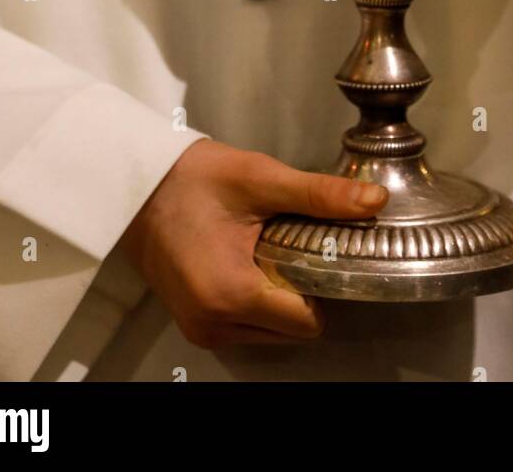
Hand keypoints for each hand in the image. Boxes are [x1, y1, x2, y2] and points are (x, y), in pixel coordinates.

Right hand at [121, 139, 387, 349]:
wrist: (137, 185)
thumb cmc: (196, 178)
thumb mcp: (261, 179)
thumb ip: (319, 196)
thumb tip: (375, 202)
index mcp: (231, 294)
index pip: (308, 321)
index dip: (322, 284)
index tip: (314, 247)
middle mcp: (214, 325)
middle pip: (292, 329)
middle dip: (300, 290)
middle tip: (285, 241)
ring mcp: (201, 330)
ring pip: (271, 333)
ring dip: (277, 297)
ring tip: (261, 247)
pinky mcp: (194, 325)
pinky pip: (246, 328)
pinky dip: (256, 301)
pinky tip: (244, 260)